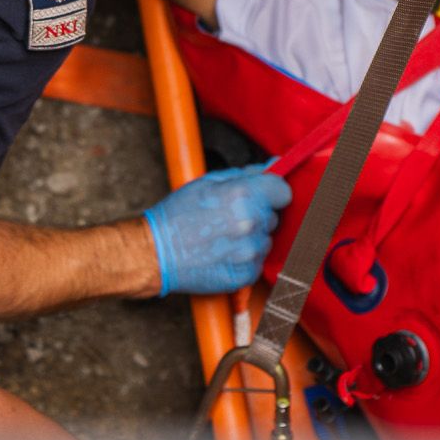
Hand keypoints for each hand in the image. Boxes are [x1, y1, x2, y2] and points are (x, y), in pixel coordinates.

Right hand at [143, 162, 291, 296]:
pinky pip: (258, 261)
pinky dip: (245, 257)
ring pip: (266, 239)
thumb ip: (246, 173)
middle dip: (257, 214)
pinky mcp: (247, 274)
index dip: (272, 192)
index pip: (283, 190)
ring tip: (223, 236)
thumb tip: (274, 165)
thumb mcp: (207, 182)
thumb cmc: (177, 215)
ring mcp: (250, 251)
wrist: (157, 253)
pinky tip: (222, 252)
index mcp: (242, 195)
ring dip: (251, 237)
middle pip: (273, 215)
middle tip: (229, 217)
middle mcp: (250, 223)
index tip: (263, 195)